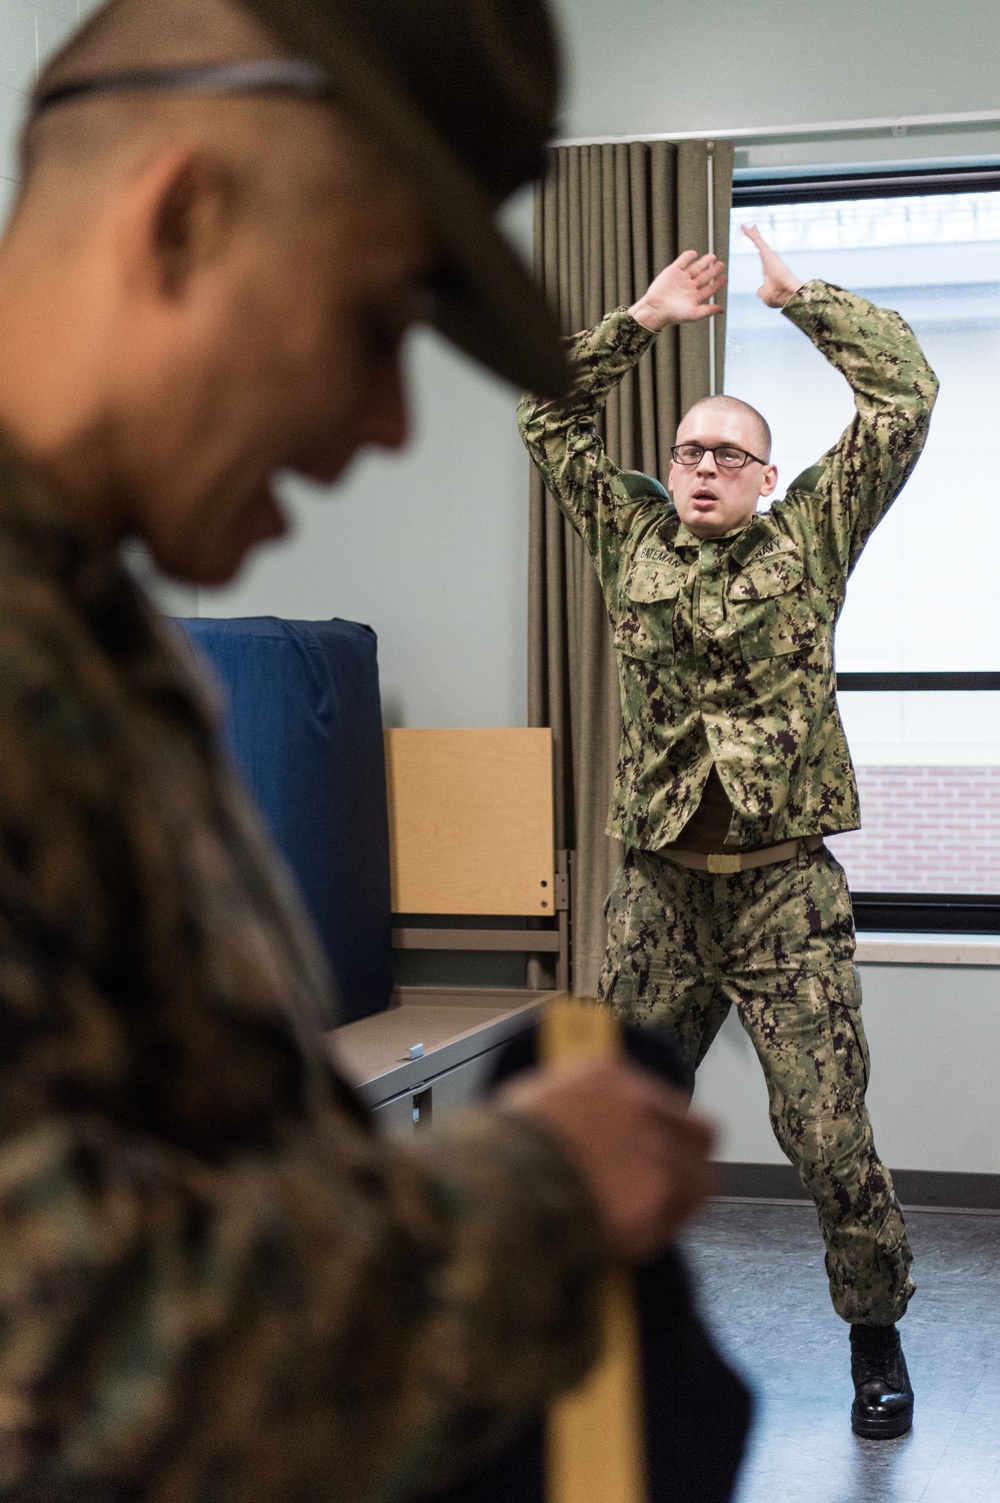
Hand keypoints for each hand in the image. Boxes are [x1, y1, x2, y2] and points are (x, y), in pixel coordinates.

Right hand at [498, 1057, 715, 1262]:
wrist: (497, 1185)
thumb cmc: (498, 1147)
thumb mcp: (531, 1101)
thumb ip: (569, 1103)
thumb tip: (579, 1122)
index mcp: (608, 1076)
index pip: (659, 1098)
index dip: (660, 1129)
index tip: (653, 1147)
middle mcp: (641, 1107)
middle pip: (700, 1134)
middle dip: (691, 1159)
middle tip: (674, 1184)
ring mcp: (654, 1154)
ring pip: (699, 1181)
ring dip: (679, 1202)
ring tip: (654, 1222)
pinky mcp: (655, 1200)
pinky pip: (673, 1222)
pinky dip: (658, 1234)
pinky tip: (636, 1242)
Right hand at [628, 250, 725, 333]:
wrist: (656, 308)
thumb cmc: (674, 314)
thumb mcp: (695, 313)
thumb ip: (709, 310)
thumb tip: (723, 310)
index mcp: (694, 298)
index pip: (709, 289)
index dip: (718, 283)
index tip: (725, 277)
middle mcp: (688, 288)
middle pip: (704, 277)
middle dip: (713, 271)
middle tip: (721, 264)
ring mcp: (681, 279)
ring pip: (695, 268)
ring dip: (704, 262)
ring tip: (712, 256)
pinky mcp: (672, 272)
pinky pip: (682, 262)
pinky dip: (687, 257)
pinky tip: (694, 253)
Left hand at [741, 223, 804, 307]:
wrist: (787, 293)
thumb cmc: (777, 296)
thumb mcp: (765, 294)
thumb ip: (762, 291)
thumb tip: (759, 290)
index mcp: (769, 270)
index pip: (762, 258)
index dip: (759, 252)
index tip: (758, 247)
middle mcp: (769, 260)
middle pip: (760, 246)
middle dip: (756, 237)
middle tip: (752, 228)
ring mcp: (769, 256)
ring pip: (758, 241)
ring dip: (752, 233)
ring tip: (746, 226)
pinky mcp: (767, 253)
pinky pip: (757, 241)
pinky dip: (751, 234)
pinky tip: (745, 227)